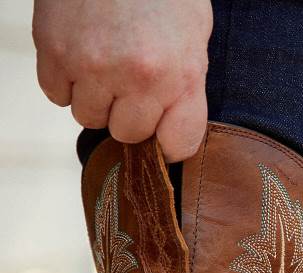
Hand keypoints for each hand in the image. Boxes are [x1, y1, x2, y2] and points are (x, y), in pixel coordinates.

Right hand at [32, 0, 211, 161]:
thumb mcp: (193, 40)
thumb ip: (184, 88)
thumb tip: (168, 132)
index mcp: (180, 77)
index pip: (177, 146)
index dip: (168, 140)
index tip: (161, 129)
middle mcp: (137, 77)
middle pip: (127, 134)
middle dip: (128, 115)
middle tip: (128, 83)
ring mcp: (92, 64)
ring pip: (88, 117)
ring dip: (94, 98)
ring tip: (103, 64)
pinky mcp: (53, 48)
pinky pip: (56, 93)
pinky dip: (65, 82)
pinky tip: (78, 56)